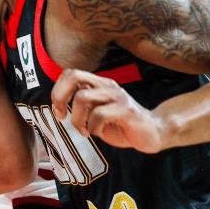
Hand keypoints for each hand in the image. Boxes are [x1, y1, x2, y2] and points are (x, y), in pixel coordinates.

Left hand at [50, 68, 166, 153]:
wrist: (151, 134)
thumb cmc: (121, 125)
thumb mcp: (95, 114)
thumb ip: (82, 106)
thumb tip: (59, 106)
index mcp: (99, 84)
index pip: (70, 74)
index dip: (57, 91)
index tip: (59, 111)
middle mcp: (107, 85)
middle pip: (74, 76)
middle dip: (60, 97)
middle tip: (63, 116)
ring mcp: (117, 96)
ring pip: (82, 97)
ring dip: (77, 119)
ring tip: (85, 131)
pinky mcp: (126, 109)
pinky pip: (99, 114)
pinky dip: (93, 128)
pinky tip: (98, 132)